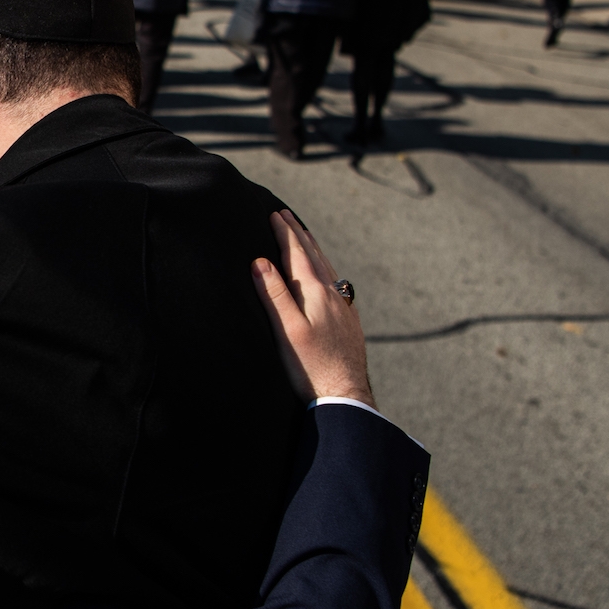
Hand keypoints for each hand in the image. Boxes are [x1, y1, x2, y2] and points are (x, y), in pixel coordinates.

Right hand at [252, 211, 374, 407]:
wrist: (346, 394)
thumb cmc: (310, 367)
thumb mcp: (287, 330)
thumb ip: (274, 294)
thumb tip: (260, 261)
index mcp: (315, 292)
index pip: (296, 253)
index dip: (284, 233)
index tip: (274, 214)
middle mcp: (333, 294)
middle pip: (314, 255)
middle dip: (298, 233)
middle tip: (286, 215)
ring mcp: (344, 306)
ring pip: (327, 267)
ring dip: (313, 248)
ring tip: (304, 236)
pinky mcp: (349, 320)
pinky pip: (335, 282)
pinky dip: (324, 267)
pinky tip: (324, 275)